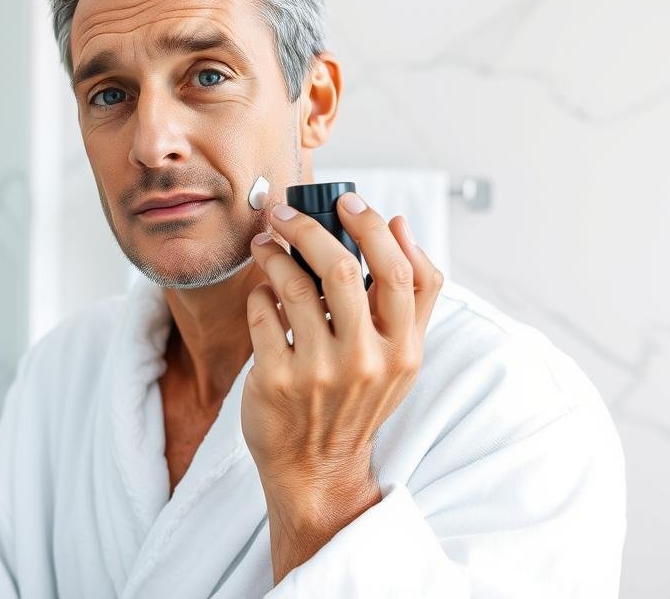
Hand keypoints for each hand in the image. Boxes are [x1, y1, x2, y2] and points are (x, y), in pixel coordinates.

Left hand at [241, 192, 443, 580]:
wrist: (316, 467)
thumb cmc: (356, 399)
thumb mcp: (399, 357)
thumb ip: (411, 295)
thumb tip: (400, 223)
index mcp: (404, 351)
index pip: (404, 273)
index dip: (374, 228)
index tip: (348, 201)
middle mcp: (367, 361)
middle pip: (344, 270)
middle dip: (310, 228)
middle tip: (286, 211)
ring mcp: (320, 373)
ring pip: (295, 287)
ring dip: (275, 254)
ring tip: (265, 243)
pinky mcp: (277, 381)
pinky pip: (262, 313)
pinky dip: (258, 292)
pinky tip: (261, 291)